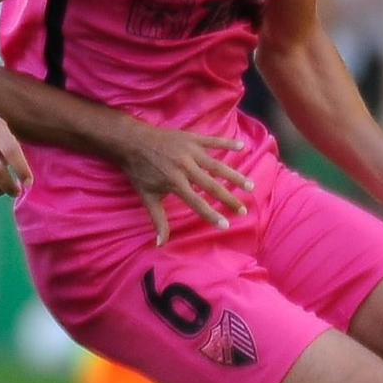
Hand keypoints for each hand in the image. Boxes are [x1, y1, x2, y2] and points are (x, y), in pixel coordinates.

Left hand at [119, 126, 254, 244]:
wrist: (132, 142)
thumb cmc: (139, 172)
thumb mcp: (147, 197)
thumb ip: (158, 220)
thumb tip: (160, 244)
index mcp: (174, 182)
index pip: (197, 202)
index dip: (211, 215)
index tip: (226, 225)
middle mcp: (185, 167)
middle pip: (212, 185)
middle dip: (229, 199)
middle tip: (243, 209)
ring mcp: (190, 151)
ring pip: (217, 165)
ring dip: (235, 175)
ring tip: (250, 185)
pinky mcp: (191, 138)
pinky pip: (213, 141)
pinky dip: (228, 143)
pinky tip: (242, 146)